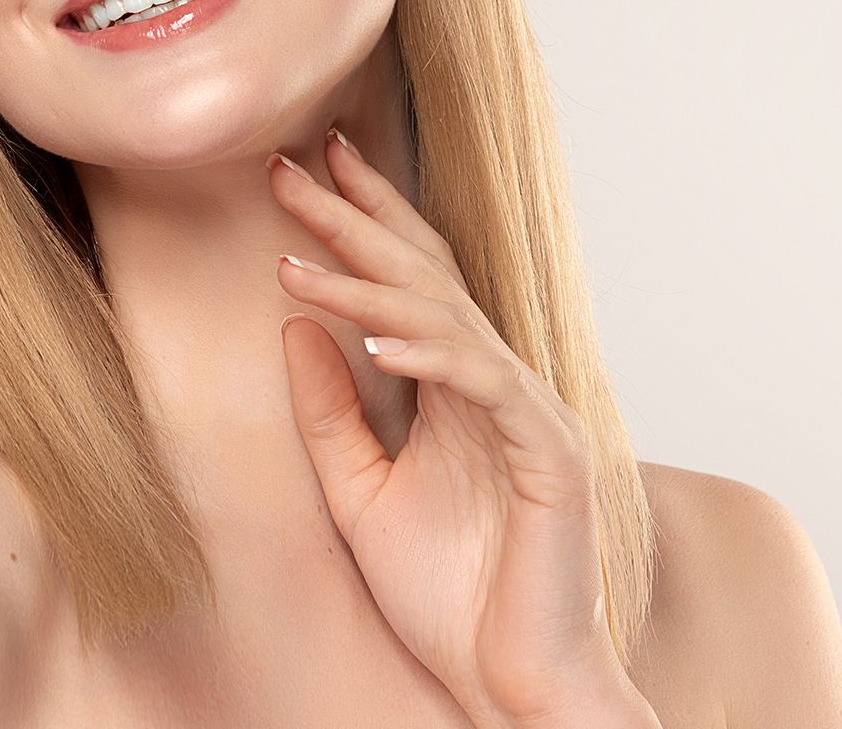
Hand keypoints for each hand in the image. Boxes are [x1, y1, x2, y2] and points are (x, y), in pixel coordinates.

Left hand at [269, 129, 631, 726]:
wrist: (510, 684)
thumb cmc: (448, 597)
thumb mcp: (357, 491)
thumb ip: (328, 412)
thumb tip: (293, 327)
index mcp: (456, 388)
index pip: (405, 281)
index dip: (358, 219)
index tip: (302, 165)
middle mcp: (496, 385)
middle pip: (422, 275)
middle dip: (354, 217)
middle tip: (289, 164)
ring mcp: (529, 413)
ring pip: (445, 320)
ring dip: (367, 284)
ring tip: (297, 255)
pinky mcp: (551, 454)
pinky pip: (485, 384)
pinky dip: (430, 356)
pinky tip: (373, 339)